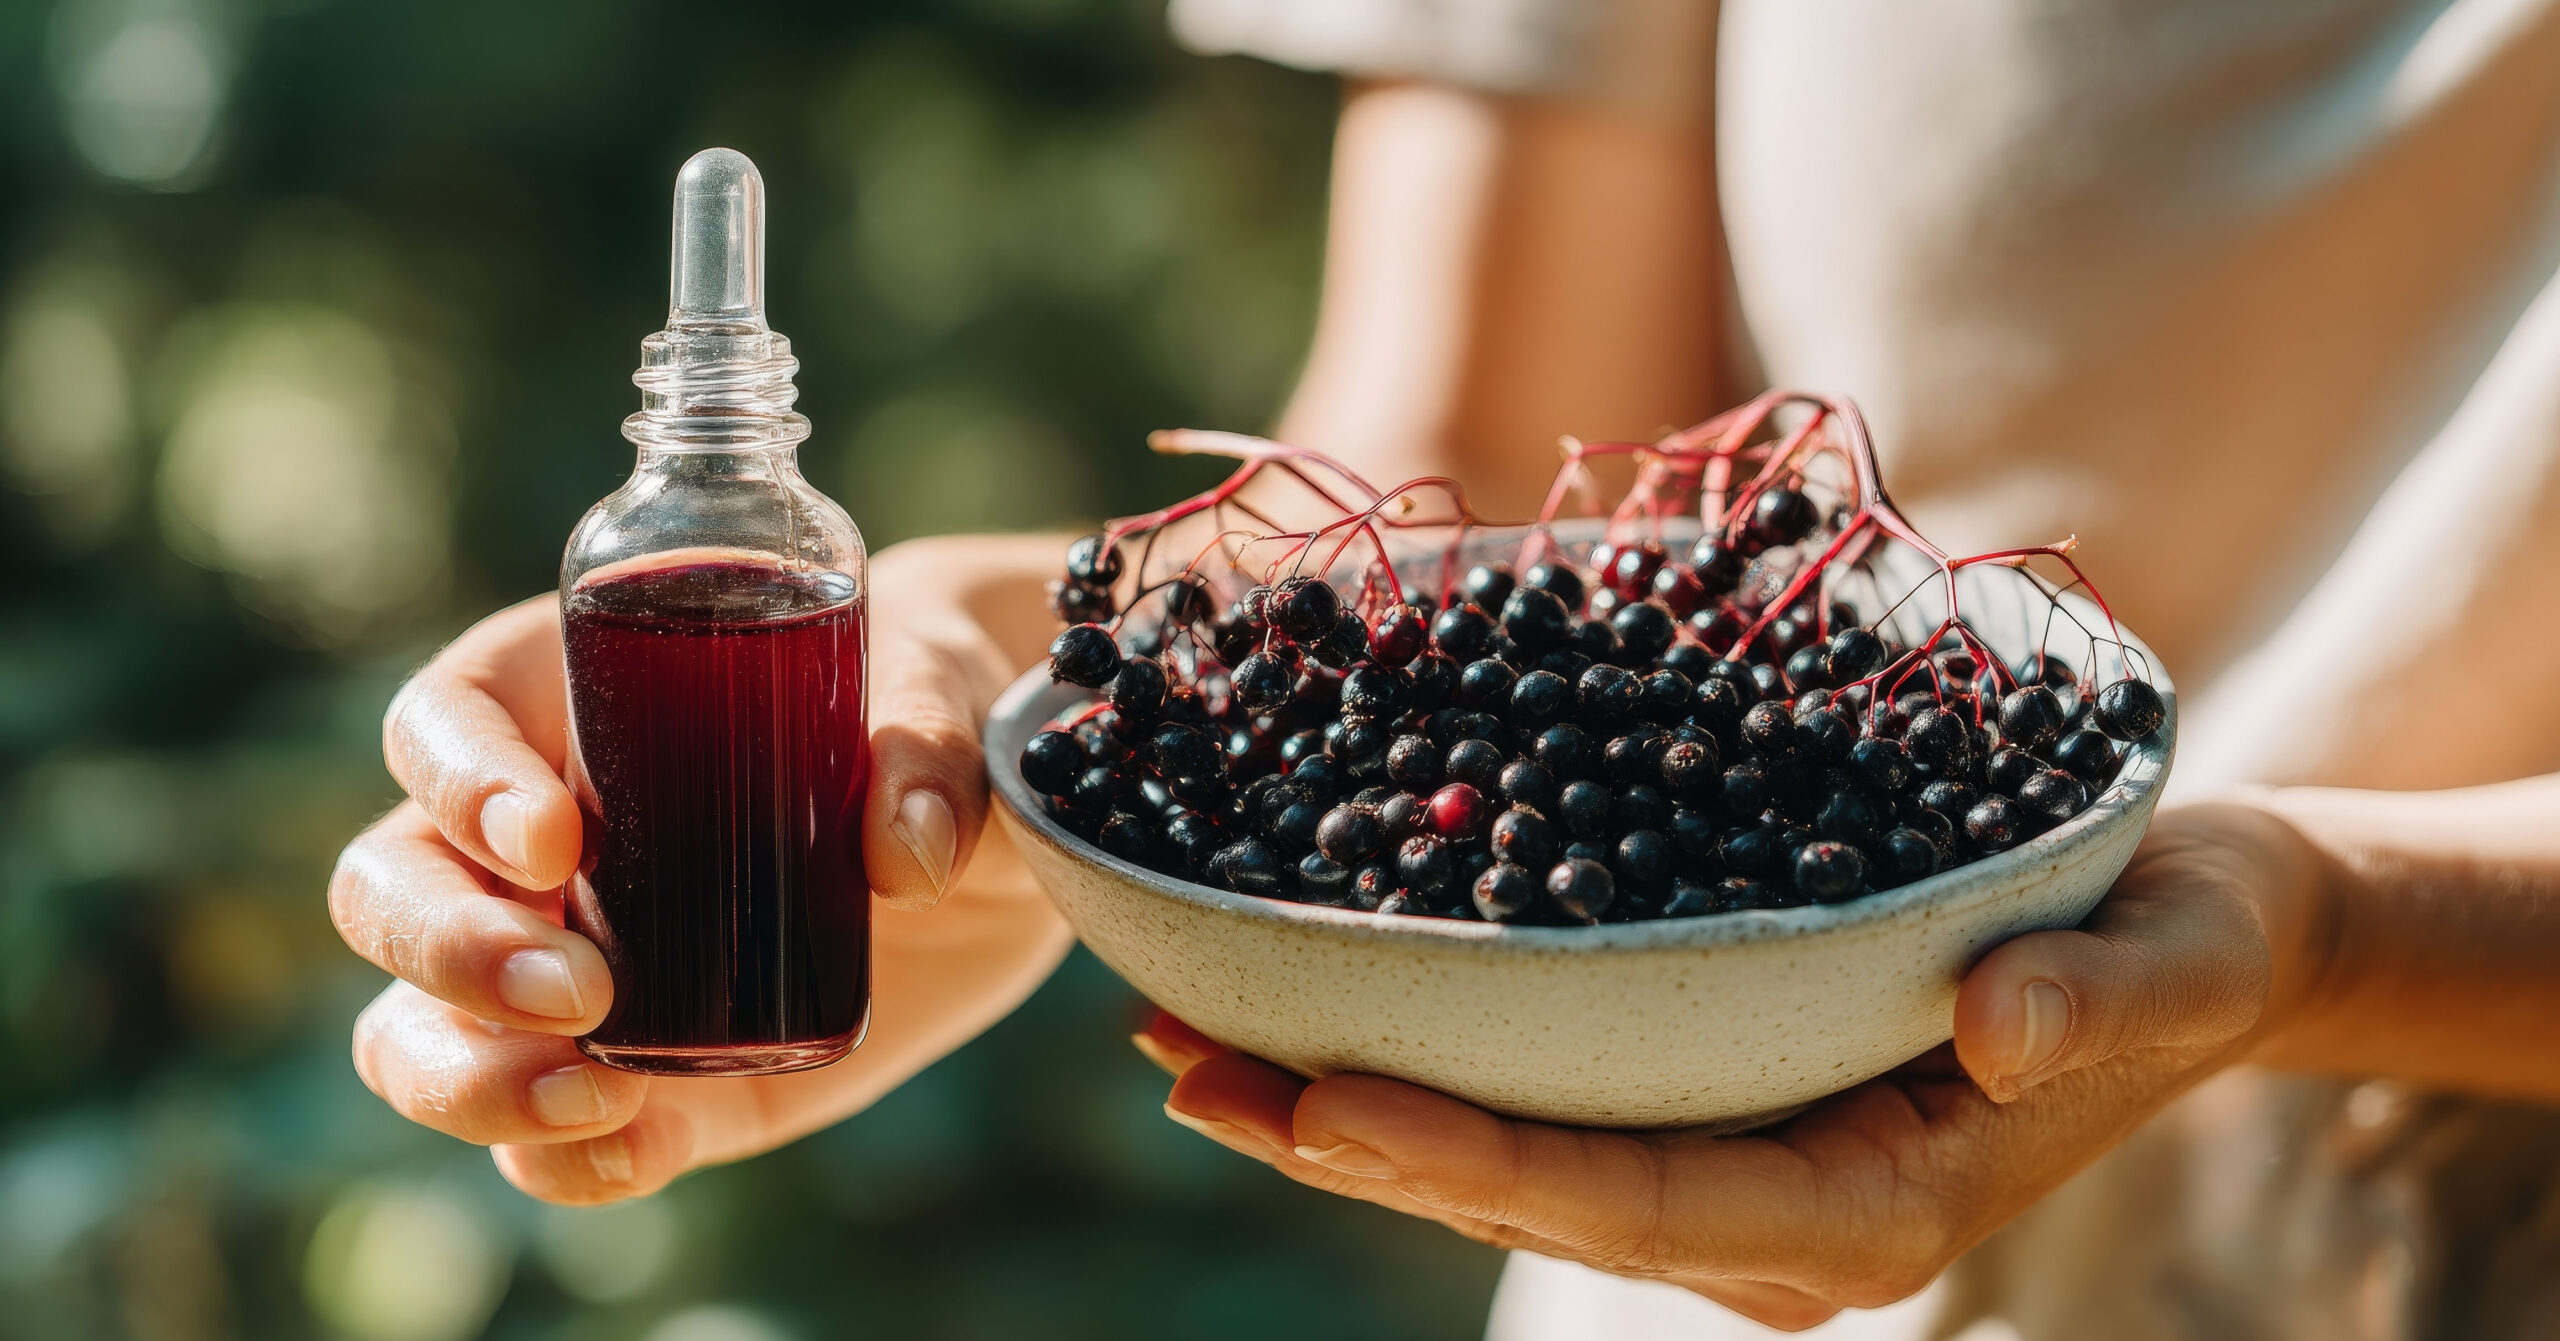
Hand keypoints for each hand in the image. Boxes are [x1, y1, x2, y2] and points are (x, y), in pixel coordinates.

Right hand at [330, 536, 1074, 1203]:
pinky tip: (632, 1149)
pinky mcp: (648, 1071)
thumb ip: (927, 748)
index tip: (551, 837)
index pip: (444, 725)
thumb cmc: (933, 707)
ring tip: (594, 1091)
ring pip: (420, 1029)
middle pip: (390, 889)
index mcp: (570, 696)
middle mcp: (532, 840)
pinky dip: (563, 1163)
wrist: (996, 834)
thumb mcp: (941, 690)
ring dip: (467, 1075)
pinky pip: (550, 1136)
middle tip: (579, 987)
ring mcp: (575, 965)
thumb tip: (909, 853)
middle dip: (450, 949)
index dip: (458, 781)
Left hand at [1139, 803, 2338, 1330]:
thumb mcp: (2165, 959)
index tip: (1324, 1099)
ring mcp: (1727, 1174)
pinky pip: (1536, 1101)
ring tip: (1186, 1046)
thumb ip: (2097, 1003)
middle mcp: (1771, 1221)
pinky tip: (1301, 1011)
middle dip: (1352, 1143)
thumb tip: (2003, 1028)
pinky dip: (1417, 1060)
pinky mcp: (1705, 1110)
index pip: (1636, 1204)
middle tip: (1190, 1069)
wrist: (2182, 933)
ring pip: (1503, 1161)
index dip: (1472, 1161)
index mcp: (1864, 1215)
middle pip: (1525, 1196)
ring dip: (1343, 1111)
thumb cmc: (2174, 941)